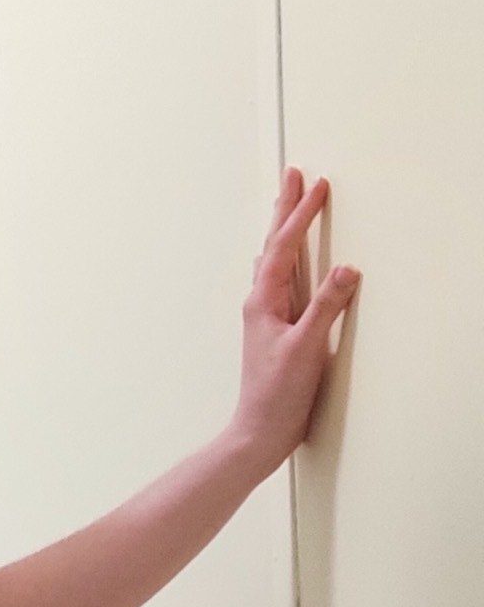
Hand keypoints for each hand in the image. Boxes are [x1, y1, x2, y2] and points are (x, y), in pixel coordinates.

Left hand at [230, 168, 360, 475]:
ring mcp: (265, 316)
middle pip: (273, 245)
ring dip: (283, 230)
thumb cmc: (277, 394)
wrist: (259, 431)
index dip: (302, 215)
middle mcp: (260, 303)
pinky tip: (285, 263)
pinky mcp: (275, 330)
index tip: (317, 186)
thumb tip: (346, 268)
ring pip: (274, 261)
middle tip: (293, 175)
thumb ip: (326, 307)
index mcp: (263, 302)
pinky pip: (281, 281)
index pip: (284, 247)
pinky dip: (285, 260)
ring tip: (288, 205)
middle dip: (284, 209)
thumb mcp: (306, 348)